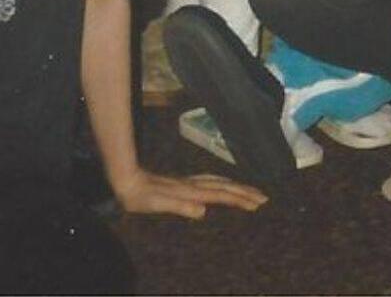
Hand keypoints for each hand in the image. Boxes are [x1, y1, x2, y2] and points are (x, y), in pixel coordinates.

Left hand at [113, 167, 265, 218]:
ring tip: (249, 191)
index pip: (221, 195)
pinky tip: (221, 185)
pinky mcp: (183, 183)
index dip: (240, 199)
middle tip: (264, 198)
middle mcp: (193, 185)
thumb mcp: (158, 204)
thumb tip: (203, 211)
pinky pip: (210, 182)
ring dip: (236, 186)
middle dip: (244, 192)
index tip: (258, 203)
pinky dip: (222, 183)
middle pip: (224, 186)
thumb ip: (180, 206)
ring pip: (218, 182)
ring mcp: (188, 182)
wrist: (127, 180)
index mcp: (191, 191)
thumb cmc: (140, 197)